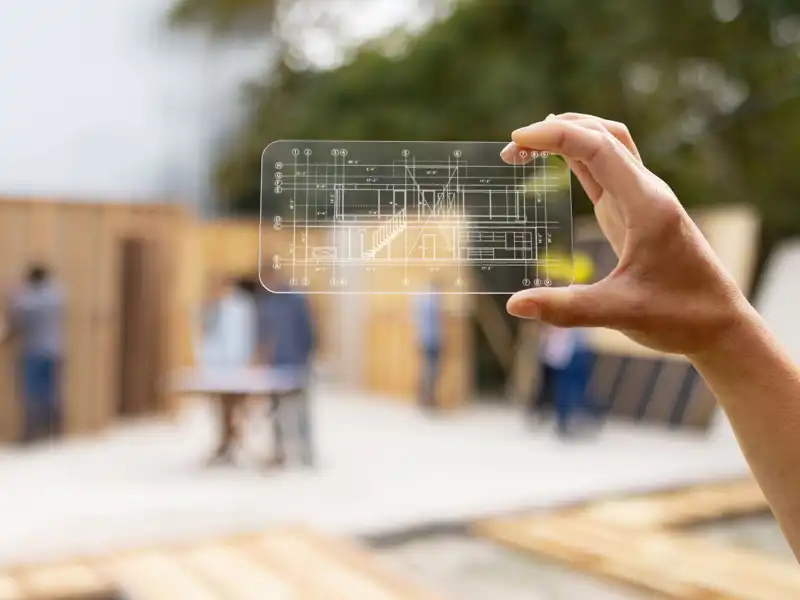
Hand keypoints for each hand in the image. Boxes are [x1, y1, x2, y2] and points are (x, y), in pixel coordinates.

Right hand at [502, 113, 749, 357]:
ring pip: (607, 145)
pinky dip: (578, 157)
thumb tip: (514, 305)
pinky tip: (555, 162)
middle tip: (513, 147)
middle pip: (602, 134)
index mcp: (646, 205)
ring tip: (527, 146)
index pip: (598, 148)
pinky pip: (606, 170)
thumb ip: (566, 308)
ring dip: (570, 136)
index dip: (555, 135)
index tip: (517, 139)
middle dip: (556, 130)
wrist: (719, 325)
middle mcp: (646, 193)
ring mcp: (642, 200)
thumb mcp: (619, 313)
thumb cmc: (679, 316)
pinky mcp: (636, 213)